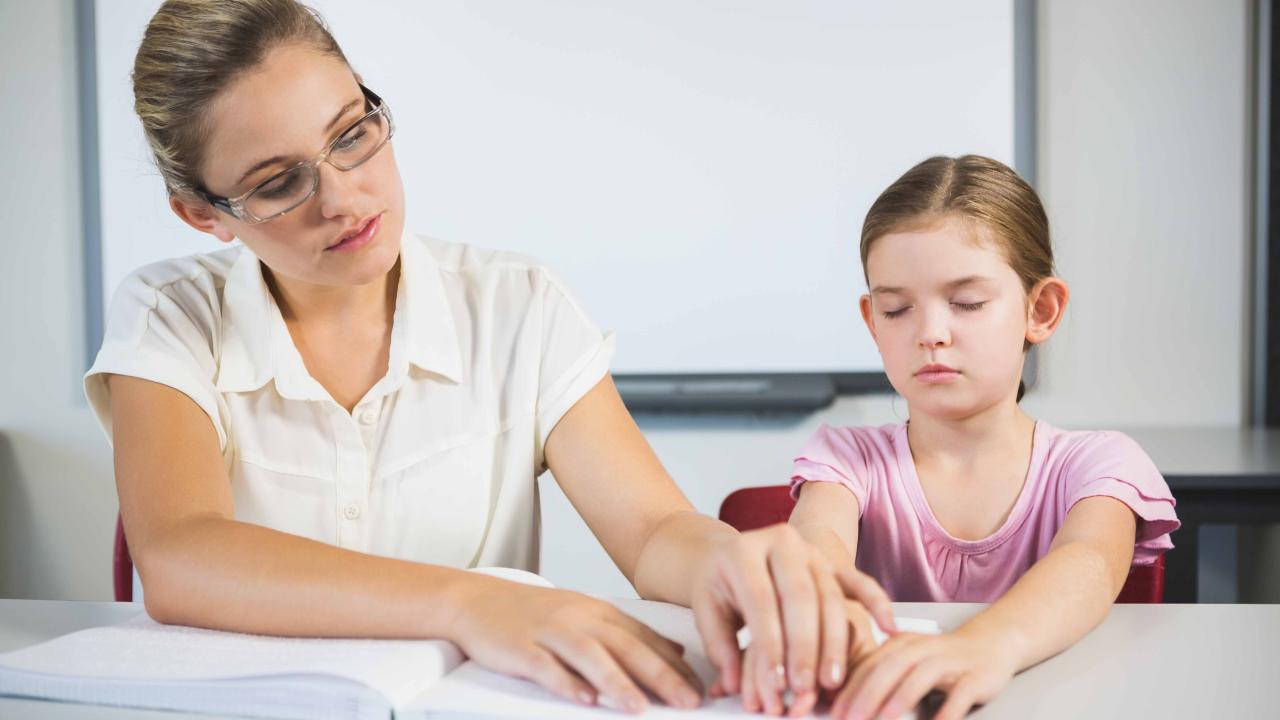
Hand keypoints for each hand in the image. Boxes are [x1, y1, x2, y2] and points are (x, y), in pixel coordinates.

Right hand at [448, 575, 703, 712]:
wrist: (477, 600)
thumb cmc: (534, 614)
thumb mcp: (587, 615)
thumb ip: (629, 633)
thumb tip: (674, 650)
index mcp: (599, 612)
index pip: (645, 639)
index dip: (675, 665)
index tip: (702, 688)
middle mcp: (579, 619)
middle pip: (627, 647)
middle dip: (661, 676)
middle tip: (689, 701)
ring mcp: (550, 632)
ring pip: (590, 657)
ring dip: (618, 683)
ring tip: (642, 707)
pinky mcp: (521, 648)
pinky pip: (546, 667)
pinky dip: (566, 683)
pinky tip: (583, 700)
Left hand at [691, 524, 895, 713]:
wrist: (734, 552)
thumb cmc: (721, 585)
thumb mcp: (707, 609)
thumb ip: (719, 646)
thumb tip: (734, 684)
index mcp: (742, 551)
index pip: (760, 601)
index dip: (769, 644)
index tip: (774, 682)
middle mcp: (780, 542)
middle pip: (799, 597)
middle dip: (804, 647)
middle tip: (804, 687)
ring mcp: (810, 550)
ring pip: (829, 596)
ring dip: (833, 642)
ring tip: (831, 680)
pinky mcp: (832, 561)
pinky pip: (858, 581)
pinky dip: (876, 603)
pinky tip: (888, 628)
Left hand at [832, 629, 1018, 719]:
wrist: (990, 644)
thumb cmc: (941, 659)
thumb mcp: (908, 660)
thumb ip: (880, 674)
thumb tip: (845, 703)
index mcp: (901, 644)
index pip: (870, 665)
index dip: (850, 689)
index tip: (834, 712)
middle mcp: (923, 648)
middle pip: (891, 668)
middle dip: (867, 694)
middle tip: (850, 719)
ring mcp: (950, 662)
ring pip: (921, 676)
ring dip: (900, 698)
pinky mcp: (975, 677)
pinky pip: (960, 694)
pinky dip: (947, 711)